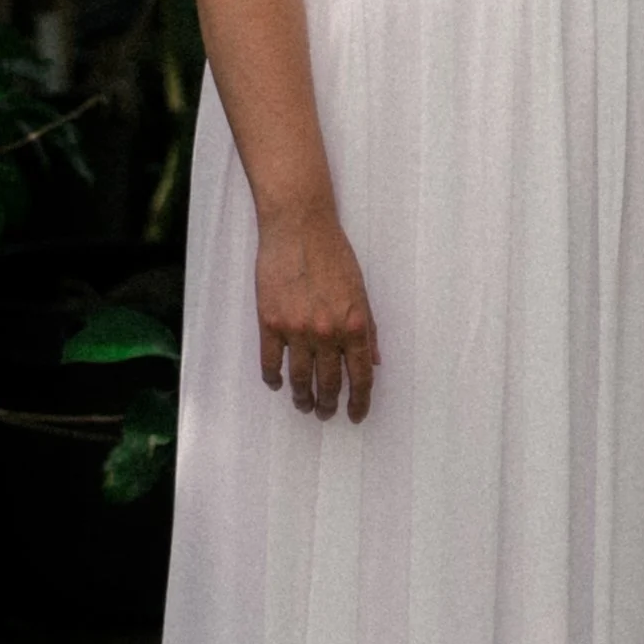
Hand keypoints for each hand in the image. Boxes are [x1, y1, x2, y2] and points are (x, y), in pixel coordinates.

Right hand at [254, 200, 378, 421]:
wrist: (299, 228)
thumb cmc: (333, 254)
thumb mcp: (361, 291)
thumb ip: (368, 329)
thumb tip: (373, 362)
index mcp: (354, 325)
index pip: (360, 376)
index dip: (359, 401)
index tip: (356, 414)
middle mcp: (327, 333)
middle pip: (329, 383)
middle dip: (329, 404)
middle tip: (326, 414)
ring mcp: (296, 329)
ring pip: (300, 379)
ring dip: (303, 398)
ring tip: (304, 405)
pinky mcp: (270, 322)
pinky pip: (271, 362)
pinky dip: (274, 378)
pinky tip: (277, 385)